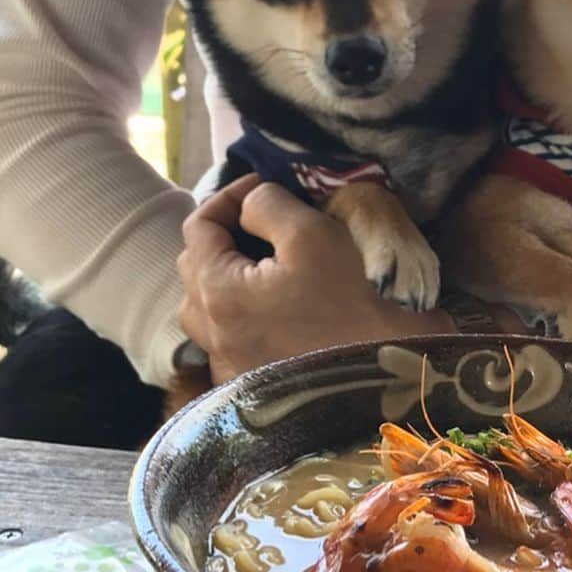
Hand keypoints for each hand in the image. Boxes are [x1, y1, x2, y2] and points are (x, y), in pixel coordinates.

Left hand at [178, 175, 458, 383]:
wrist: (375, 385)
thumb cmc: (346, 307)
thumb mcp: (313, 235)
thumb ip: (269, 206)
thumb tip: (251, 205)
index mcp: (215, 289)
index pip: (199, 224)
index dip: (229, 195)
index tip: (266, 186)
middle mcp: (209, 330)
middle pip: (196, 266)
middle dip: (225, 237)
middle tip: (267, 226)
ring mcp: (225, 363)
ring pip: (207, 306)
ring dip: (228, 279)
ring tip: (266, 269)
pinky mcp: (248, 385)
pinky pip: (228, 338)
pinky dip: (241, 315)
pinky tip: (275, 313)